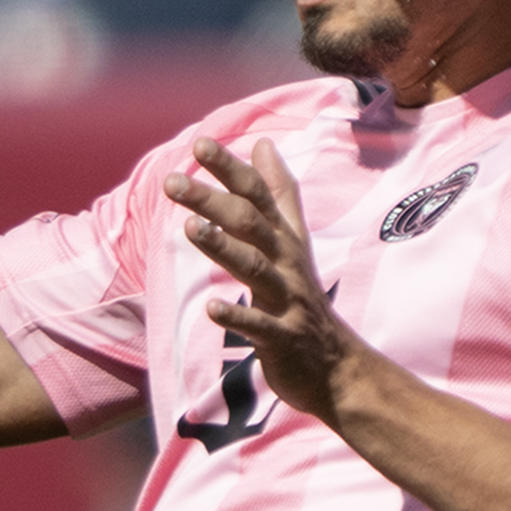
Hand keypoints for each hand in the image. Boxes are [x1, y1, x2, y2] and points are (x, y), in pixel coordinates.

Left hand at [170, 136, 373, 432]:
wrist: (337, 366)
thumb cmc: (303, 298)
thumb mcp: (293, 241)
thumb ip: (279, 193)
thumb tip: (263, 144)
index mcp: (284, 240)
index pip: (257, 195)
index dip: (230, 169)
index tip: (199, 144)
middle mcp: (287, 263)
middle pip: (250, 224)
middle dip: (212, 200)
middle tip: (173, 181)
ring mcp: (287, 300)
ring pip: (255, 267)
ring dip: (223, 247)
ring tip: (189, 227)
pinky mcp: (284, 339)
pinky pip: (259, 327)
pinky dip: (237, 317)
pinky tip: (211, 308)